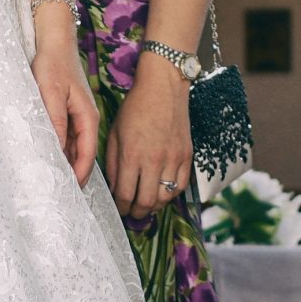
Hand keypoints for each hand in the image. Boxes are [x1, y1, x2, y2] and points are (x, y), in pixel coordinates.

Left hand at [28, 9, 97, 186]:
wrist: (53, 42)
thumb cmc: (52, 65)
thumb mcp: (51, 94)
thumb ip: (54, 122)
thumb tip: (57, 151)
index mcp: (88, 117)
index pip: (87, 154)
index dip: (80, 175)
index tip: (70, 192)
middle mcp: (85, 119)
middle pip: (82, 154)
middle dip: (73, 173)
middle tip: (59, 194)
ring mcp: (76, 116)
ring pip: (73, 147)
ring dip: (65, 163)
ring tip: (52, 182)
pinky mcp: (66, 112)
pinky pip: (65, 137)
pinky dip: (59, 149)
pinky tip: (48, 158)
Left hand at [105, 58, 192, 218]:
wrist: (163, 88)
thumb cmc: (134, 108)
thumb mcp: (115, 133)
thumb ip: (114, 163)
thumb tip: (115, 187)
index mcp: (132, 155)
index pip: (126, 194)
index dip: (121, 207)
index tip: (119, 209)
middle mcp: (154, 160)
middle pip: (146, 201)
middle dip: (137, 212)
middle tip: (132, 213)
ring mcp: (173, 159)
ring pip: (165, 197)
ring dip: (154, 206)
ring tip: (146, 205)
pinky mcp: (187, 156)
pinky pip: (180, 186)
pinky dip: (170, 194)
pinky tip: (162, 193)